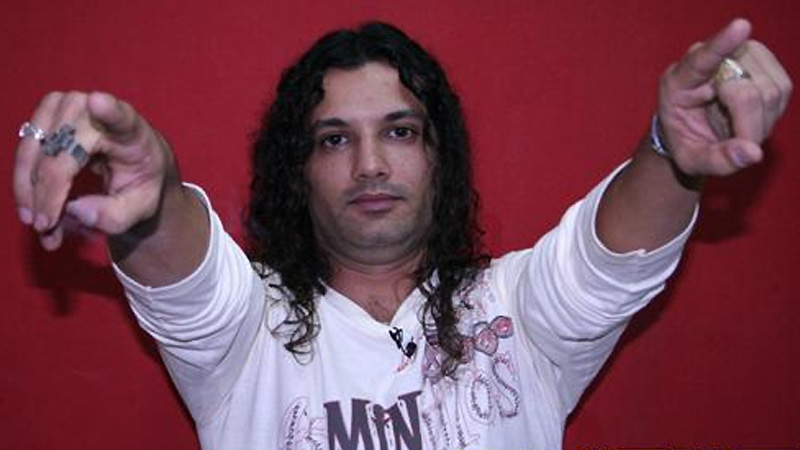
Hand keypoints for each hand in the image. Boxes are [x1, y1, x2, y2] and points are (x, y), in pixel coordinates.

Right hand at [13, 92, 174, 250]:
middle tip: (47, 230)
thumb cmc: (142, 183)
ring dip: (30, 192)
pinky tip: (33, 209)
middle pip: (61, 151)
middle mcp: (98, 109)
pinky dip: (26, 183)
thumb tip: (75, 210)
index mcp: (133, 131)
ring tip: (41, 226)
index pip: (121, 117)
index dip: (108, 110)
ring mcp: (69, 106)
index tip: (99, 102)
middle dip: (47, 194)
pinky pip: (27, 150)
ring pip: (35, 150)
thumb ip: (115, 216)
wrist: (137, 165)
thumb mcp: (140, 208)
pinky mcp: (48, 112)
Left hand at [658, 18, 791, 175]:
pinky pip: (782, 89)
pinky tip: (751, 117)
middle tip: (735, 143)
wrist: (692, 130)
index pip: (701, 60)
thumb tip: (753, 153)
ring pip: (770, 90)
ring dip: (761, 121)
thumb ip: (718, 161)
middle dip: (747, 126)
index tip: (741, 26)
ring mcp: (737, 58)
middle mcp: (708, 63)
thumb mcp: (691, 161)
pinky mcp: (762, 62)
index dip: (722, 44)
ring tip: (737, 128)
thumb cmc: (687, 142)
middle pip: (745, 90)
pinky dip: (771, 113)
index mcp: (678, 82)